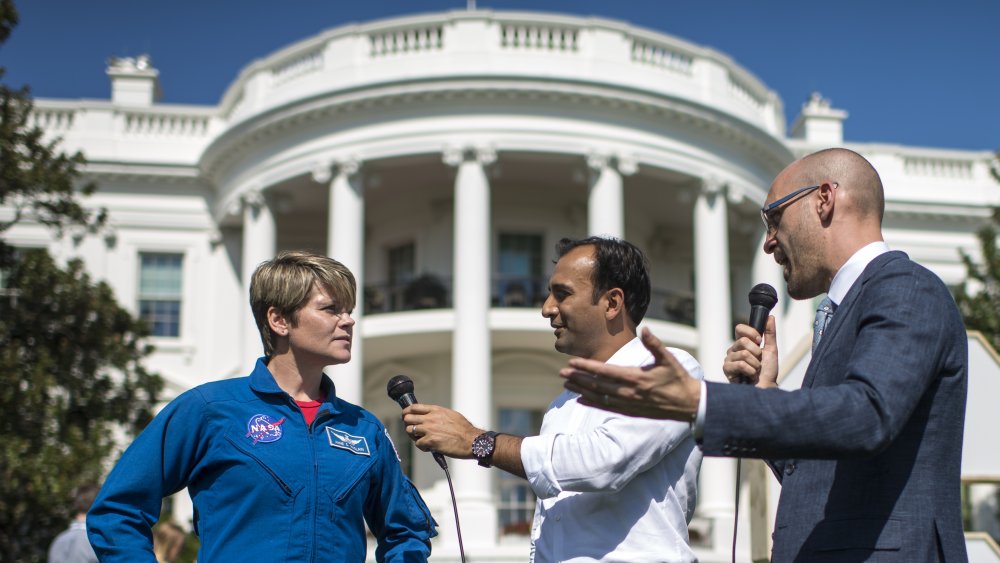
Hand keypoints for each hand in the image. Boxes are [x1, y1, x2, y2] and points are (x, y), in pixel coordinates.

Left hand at [402, 404, 481, 458]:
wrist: (472, 441)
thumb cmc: (464, 430)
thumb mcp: (451, 415)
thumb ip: (439, 414)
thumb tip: (430, 416)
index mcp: (436, 410)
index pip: (414, 407)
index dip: (407, 412)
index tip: (406, 416)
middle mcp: (431, 418)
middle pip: (408, 418)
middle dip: (408, 425)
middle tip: (413, 431)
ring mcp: (429, 429)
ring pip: (410, 431)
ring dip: (414, 436)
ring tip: (422, 440)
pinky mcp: (430, 441)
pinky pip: (418, 444)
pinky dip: (423, 447)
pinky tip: (430, 448)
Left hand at [560, 327, 700, 420]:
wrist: (689, 404)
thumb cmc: (678, 379)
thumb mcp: (669, 359)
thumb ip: (654, 344)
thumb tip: (646, 329)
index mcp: (636, 377)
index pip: (605, 371)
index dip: (587, 366)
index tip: (572, 362)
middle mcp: (629, 392)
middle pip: (598, 385)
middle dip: (578, 378)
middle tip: (562, 372)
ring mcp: (629, 404)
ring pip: (600, 397)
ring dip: (582, 390)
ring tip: (566, 383)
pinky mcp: (631, 412)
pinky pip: (607, 407)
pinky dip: (592, 403)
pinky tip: (581, 399)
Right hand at [723, 316, 778, 387]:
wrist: (766, 388)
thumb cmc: (768, 371)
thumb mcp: (772, 350)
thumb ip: (770, 333)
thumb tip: (770, 317)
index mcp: (743, 343)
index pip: (740, 328)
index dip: (751, 332)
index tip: (759, 340)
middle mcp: (734, 349)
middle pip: (743, 341)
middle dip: (756, 352)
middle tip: (758, 361)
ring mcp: (729, 359)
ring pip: (743, 353)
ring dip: (755, 364)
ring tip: (755, 371)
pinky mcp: (727, 369)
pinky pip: (740, 364)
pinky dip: (750, 371)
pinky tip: (750, 376)